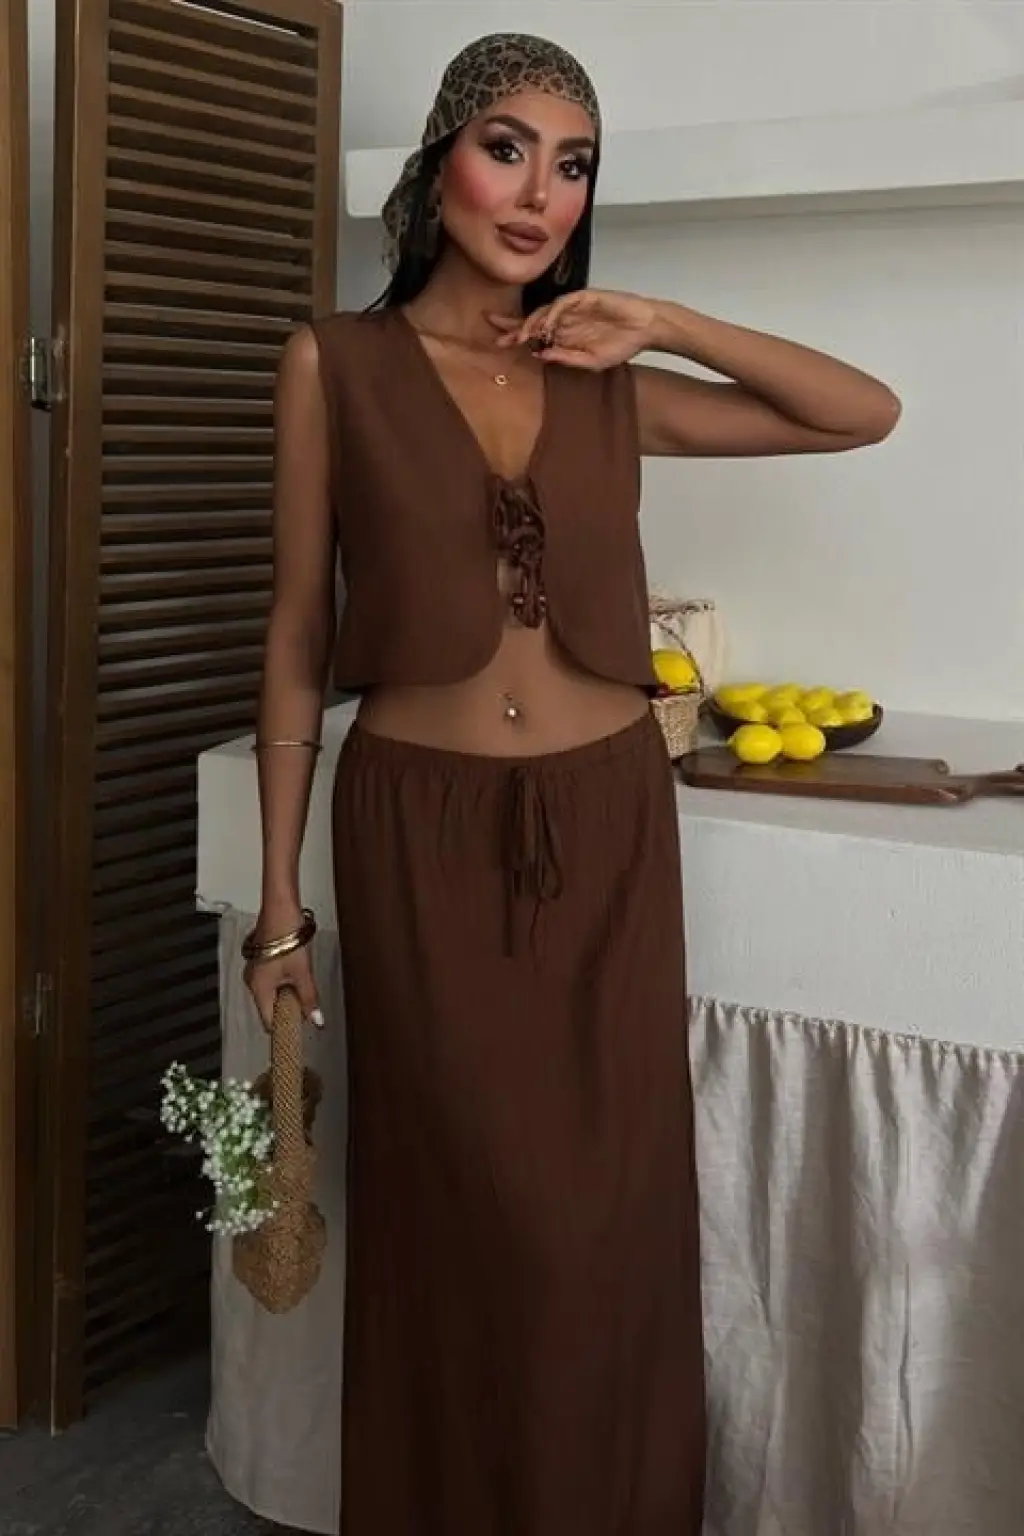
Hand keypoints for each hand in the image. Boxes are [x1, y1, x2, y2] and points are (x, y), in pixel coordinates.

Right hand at [243, 905, 322, 1032]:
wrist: (280, 907)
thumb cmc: (287, 937)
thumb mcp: (303, 972)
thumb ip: (309, 998)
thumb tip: (316, 1021)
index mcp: (258, 988)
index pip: (268, 1021)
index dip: (284, 1029)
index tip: (298, 1034)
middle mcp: (252, 982)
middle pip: (270, 1007)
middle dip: (289, 1010)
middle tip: (308, 1008)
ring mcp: (255, 970)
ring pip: (272, 993)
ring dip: (288, 995)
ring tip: (305, 987)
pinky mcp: (261, 959)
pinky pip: (272, 980)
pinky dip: (285, 983)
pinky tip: (298, 975)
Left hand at [489, 290, 657, 370]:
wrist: (645, 328)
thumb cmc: (621, 345)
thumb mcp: (592, 362)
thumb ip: (568, 359)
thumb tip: (541, 356)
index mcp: (564, 335)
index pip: (535, 334)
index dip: (515, 335)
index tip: (497, 342)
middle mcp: (564, 320)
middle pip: (532, 320)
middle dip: (512, 324)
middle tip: (492, 327)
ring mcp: (573, 307)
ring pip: (545, 311)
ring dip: (531, 323)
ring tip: (520, 336)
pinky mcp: (584, 297)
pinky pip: (563, 303)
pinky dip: (552, 313)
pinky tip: (546, 325)